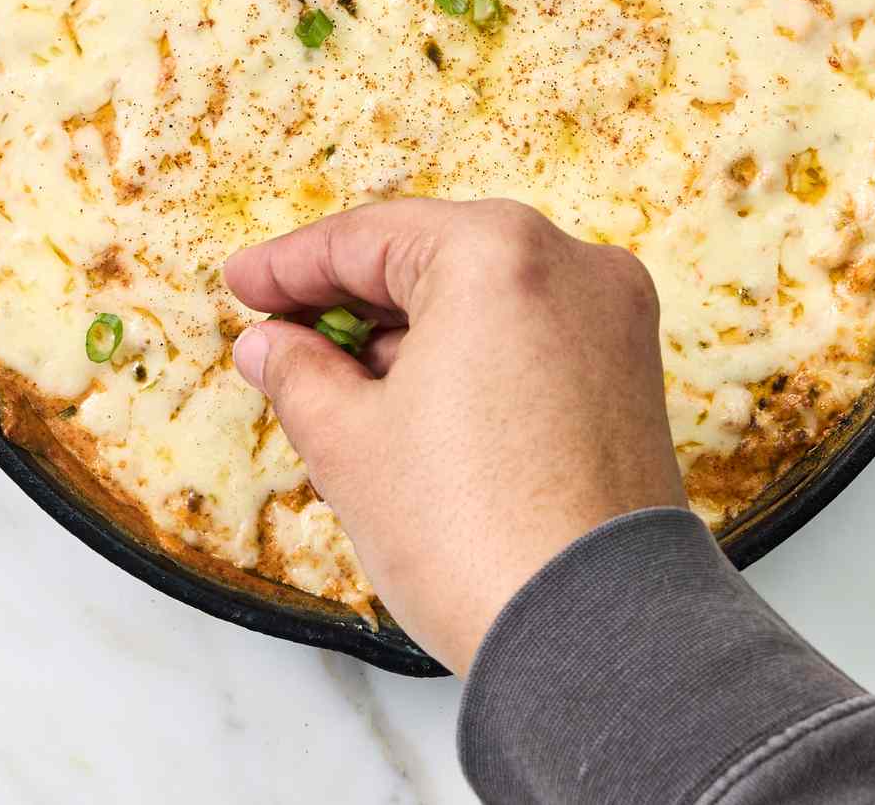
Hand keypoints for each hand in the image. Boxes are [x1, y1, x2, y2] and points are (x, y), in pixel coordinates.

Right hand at [225, 198, 684, 673]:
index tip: (242, 283)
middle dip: (350, 295)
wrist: (592, 636)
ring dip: (407, 325)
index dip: (292, 264)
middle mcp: (571, 262)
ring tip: (333, 373)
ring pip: (484, 292)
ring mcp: (612, 314)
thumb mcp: (350, 443)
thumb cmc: (469, 532)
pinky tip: (409, 391)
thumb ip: (298, 372)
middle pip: (433, 255)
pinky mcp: (631, 367)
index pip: (369, 238)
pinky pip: (529, 329)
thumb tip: (269, 344)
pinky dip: (467, 349)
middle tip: (278, 325)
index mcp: (498, 253)